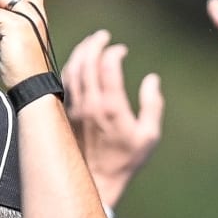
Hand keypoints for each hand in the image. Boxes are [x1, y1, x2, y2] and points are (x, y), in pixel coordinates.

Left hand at [62, 29, 163, 210]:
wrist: (97, 181)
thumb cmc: (126, 160)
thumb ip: (152, 105)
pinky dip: (70, 68)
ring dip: (79, 53)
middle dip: (94, 44)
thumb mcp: (149, 135)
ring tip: (89, 44)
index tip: (121, 49)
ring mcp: (74, 109)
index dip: (113, 51)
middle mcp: (90, 105)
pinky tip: (77, 63)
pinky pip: (64, 84)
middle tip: (102, 36)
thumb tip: (152, 80)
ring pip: (71, 71)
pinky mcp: (66, 115)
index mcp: (111, 108)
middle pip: (85, 63)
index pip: (107, 66)